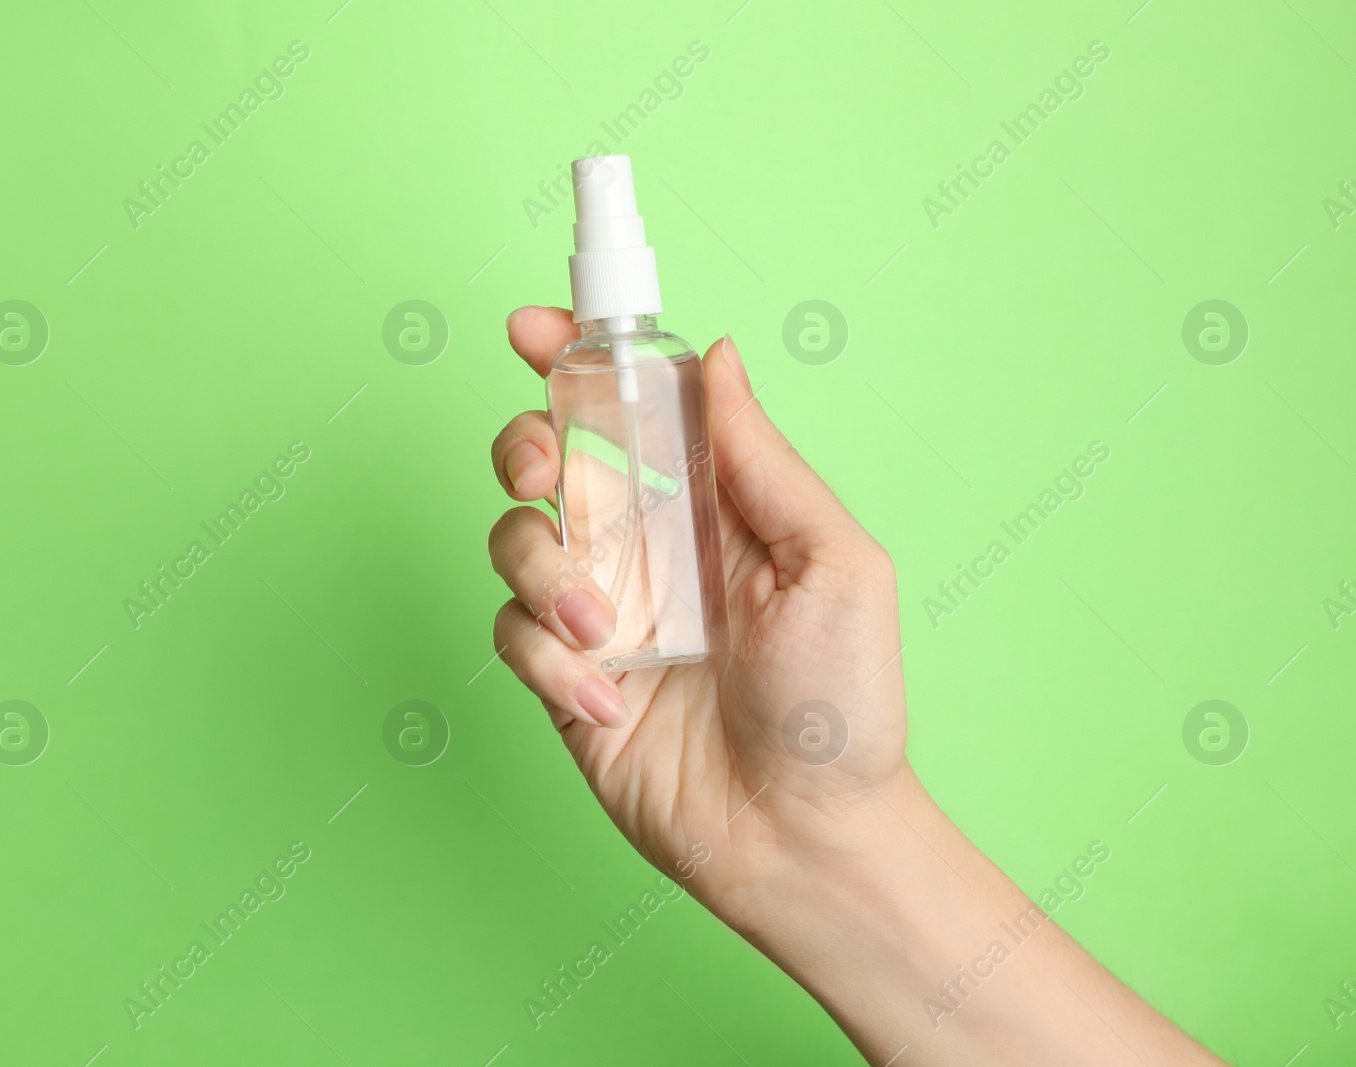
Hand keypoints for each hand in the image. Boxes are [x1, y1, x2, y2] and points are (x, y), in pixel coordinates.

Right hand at [487, 305, 909, 920]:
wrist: (803, 835)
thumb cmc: (842, 701)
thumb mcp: (834, 563)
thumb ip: (765, 460)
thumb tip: (719, 357)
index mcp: (712, 501)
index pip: (634, 403)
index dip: (576, 355)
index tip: (533, 328)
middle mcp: (648, 543)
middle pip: (548, 452)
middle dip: (526, 444)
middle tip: (548, 473)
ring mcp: (601, 608)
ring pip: (514, 536)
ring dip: (542, 568)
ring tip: (604, 627)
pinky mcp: (565, 674)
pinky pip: (513, 631)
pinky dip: (546, 658)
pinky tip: (609, 699)